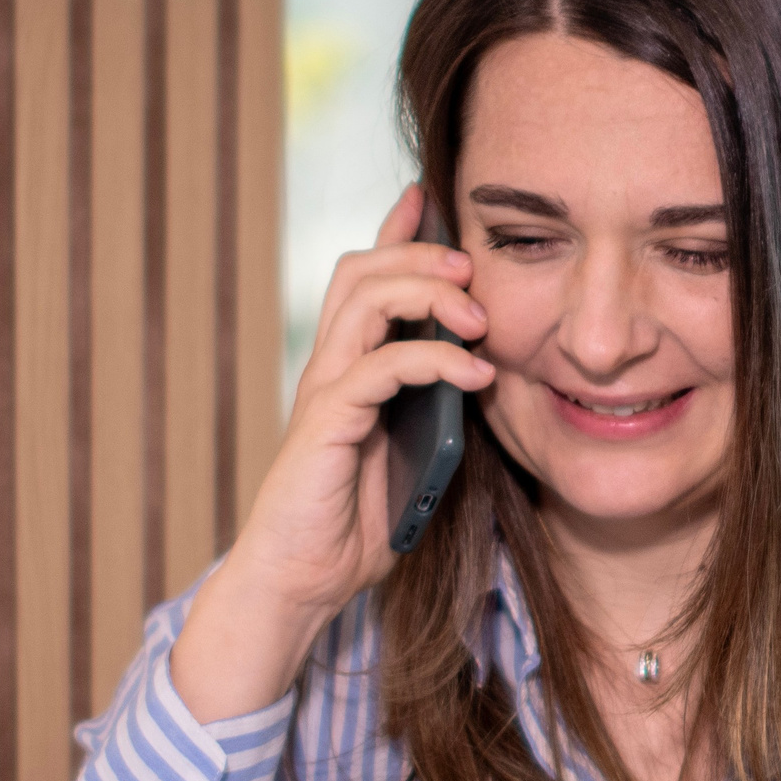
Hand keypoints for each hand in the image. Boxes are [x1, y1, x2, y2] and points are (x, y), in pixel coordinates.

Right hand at [171, 185, 496, 720]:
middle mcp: (329, 369)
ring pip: (364, 303)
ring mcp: (324, 393)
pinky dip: (431, 360)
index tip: (429, 200)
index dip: (394, 234)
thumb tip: (478, 376)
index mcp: (347, 369)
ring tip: (479, 316)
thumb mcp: (411, 456)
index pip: (364, 280)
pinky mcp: (325, 425)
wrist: (301, 581)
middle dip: (418, 254)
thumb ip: (433, 412)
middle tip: (472, 266)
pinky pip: (377, 369)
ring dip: (427, 294)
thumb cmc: (353, 526)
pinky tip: (474, 374)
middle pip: (360, 272)